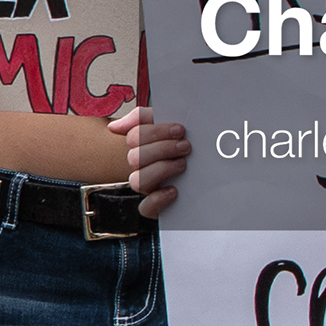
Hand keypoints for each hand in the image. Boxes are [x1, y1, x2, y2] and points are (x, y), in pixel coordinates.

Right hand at [112, 103, 193, 218]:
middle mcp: (141, 166)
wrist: (212, 170)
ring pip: (137, 181)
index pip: (134, 136)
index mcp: (142, 145)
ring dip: (161, 169)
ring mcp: (148, 187)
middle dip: (162, 149)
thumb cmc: (186, 146)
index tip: (180, 129)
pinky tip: (173, 190)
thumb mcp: (170, 127)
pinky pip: (146, 207)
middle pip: (134, 158)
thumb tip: (114, 127)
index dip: (156, 132)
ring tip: (182, 164)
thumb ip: (144, 118)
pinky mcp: (156, 206)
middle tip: (185, 146)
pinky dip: (158, 199)